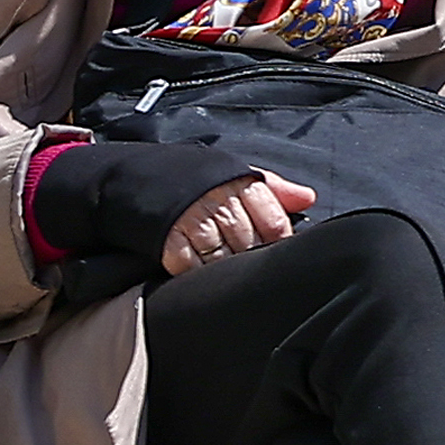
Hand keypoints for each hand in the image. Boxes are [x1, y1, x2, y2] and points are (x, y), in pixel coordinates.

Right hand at [162, 170, 315, 275]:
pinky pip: (191, 266)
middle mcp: (218, 201)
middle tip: (250, 264)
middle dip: (252, 255)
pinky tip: (201, 270)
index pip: (274, 222)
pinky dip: (198, 271)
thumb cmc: (194, 178)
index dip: (277, 241)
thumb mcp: (235, 174)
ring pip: (224, 257)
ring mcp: (191, 220)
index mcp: (239, 183)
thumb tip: (309, 198)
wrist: (135, 176)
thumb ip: (273, 188)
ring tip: (227, 269)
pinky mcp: (167, 239)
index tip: (274, 250)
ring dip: (227, 266)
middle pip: (251, 242)